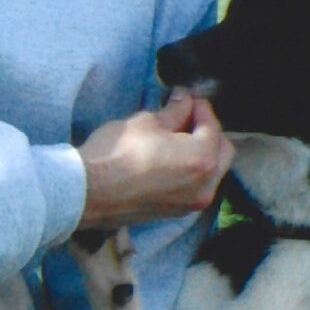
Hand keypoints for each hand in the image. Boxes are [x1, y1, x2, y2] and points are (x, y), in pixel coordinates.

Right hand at [77, 91, 231, 229]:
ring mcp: (192, 203)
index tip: (186, 96)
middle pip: (222, 151)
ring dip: (202, 152)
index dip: (200, 106)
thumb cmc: (116, 153)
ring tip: (177, 136)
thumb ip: (175, 110)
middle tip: (185, 115)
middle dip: (208, 131)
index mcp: (202, 160)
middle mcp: (205, 186)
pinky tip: (171, 157)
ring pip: (212, 171)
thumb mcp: (148, 122)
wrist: (88, 193)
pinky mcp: (177, 212)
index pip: (212, 126)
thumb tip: (185, 100)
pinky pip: (196, 186)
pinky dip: (192, 170)